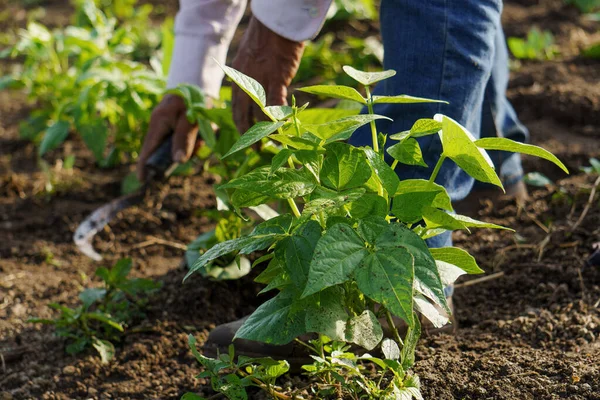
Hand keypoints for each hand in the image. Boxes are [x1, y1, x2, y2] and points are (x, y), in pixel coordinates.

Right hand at [137, 94, 197, 180]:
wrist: (198, 82)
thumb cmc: (193, 99)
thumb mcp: (191, 120)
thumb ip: (184, 140)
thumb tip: (179, 161)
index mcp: (158, 123)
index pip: (148, 150)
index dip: (144, 166)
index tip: (142, 181)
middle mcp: (159, 126)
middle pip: (166, 151)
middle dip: (182, 153)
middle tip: (199, 144)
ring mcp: (167, 126)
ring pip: (178, 146)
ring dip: (193, 145)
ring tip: (204, 135)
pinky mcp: (177, 125)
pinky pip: (185, 139)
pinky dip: (196, 139)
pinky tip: (205, 131)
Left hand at [231, 15, 304, 132]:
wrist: (274, 26)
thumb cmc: (265, 40)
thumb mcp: (249, 59)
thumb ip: (250, 78)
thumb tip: (255, 93)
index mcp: (237, 79)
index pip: (235, 109)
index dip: (240, 126)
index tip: (246, 138)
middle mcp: (245, 84)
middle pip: (244, 116)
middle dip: (249, 136)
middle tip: (257, 150)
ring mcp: (260, 82)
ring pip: (260, 114)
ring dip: (267, 131)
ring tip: (274, 142)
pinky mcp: (276, 79)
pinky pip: (277, 105)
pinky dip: (281, 118)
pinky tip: (285, 126)